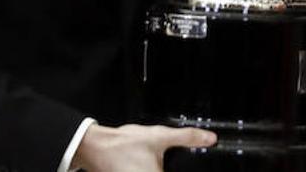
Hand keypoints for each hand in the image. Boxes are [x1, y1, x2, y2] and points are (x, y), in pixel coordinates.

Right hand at [72, 123, 215, 171]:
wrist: (95, 147)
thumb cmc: (124, 144)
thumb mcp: (160, 137)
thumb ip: (187, 138)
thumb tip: (210, 139)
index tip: (198, 170)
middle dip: (173, 167)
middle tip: (167, 159)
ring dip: (163, 167)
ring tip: (156, 160)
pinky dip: (154, 169)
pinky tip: (152, 164)